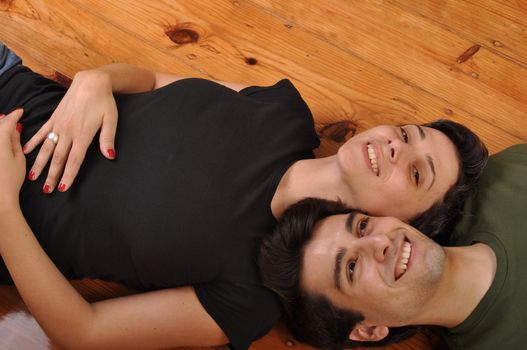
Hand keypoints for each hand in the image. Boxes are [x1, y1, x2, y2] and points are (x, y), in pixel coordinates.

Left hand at [0, 109, 24, 207]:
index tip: (20, 111)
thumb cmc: (10, 180)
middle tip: (10, 117)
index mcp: (0, 140)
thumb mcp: (18, 159)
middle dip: (3, 120)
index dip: (14, 115)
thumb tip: (16, 129)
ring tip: (1, 124)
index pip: (7, 123)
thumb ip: (16, 142)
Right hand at [23, 69, 117, 192]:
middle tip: (47, 191)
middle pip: (58, 158)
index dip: (69, 174)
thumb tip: (110, 156)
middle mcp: (68, 131)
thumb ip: (108, 139)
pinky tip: (26, 152)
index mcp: (83, 134)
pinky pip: (42, 132)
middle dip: (52, 175)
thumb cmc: (104, 102)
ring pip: (47, 148)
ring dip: (40, 164)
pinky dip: (33, 143)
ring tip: (33, 177)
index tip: (63, 187)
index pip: (75, 160)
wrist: (91, 82)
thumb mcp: (111, 120)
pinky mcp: (54, 118)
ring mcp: (59, 124)